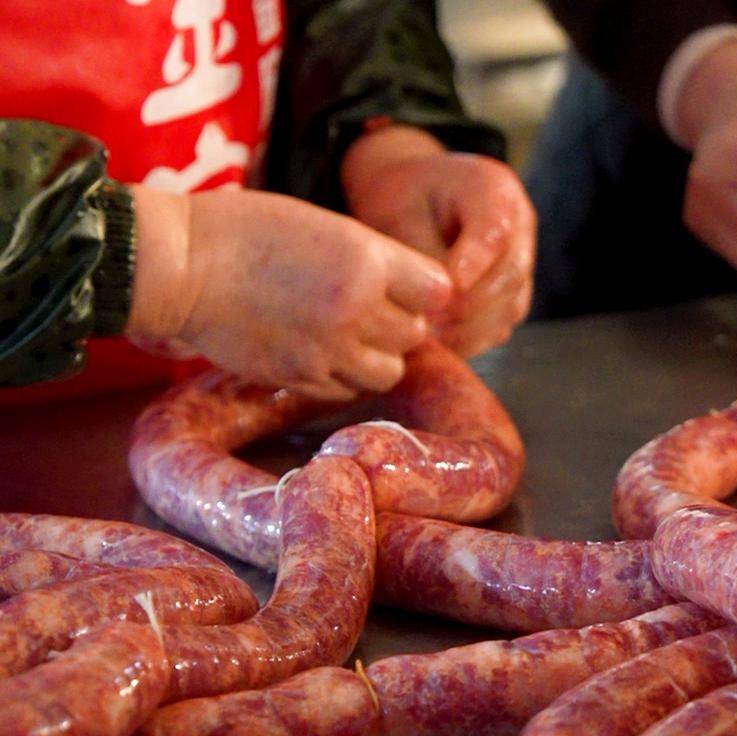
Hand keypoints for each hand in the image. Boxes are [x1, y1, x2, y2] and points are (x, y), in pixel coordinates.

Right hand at [128, 185, 451, 400]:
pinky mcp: (303, 379)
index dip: (424, 292)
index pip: (437, 291)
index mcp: (365, 259)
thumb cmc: (247, 232)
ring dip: (376, 357)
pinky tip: (320, 353)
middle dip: (399, 324)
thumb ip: (373, 260)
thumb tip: (416, 294)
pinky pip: (349, 390)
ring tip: (349, 338)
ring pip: (389, 371)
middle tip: (370, 312)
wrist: (181, 266)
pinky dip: (343, 376)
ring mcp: (330, 350)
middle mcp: (356, 307)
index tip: (408, 291)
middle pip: (415, 334)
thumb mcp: (323, 225)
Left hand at [341, 126, 535, 357]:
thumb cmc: (404, 200)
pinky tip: (438, 342)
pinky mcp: (512, 298)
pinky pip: (499, 328)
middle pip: (509, 278)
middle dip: (466, 308)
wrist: (415, 198)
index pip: (495, 235)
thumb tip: (437, 307)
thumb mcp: (402, 215)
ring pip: (509, 309)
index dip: (470, 270)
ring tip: (427, 337)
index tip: (438, 296)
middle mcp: (521, 228)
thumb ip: (423, 256)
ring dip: (468, 330)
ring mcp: (522, 265)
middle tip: (425, 325)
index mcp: (495, 190)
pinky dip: (470, 340)